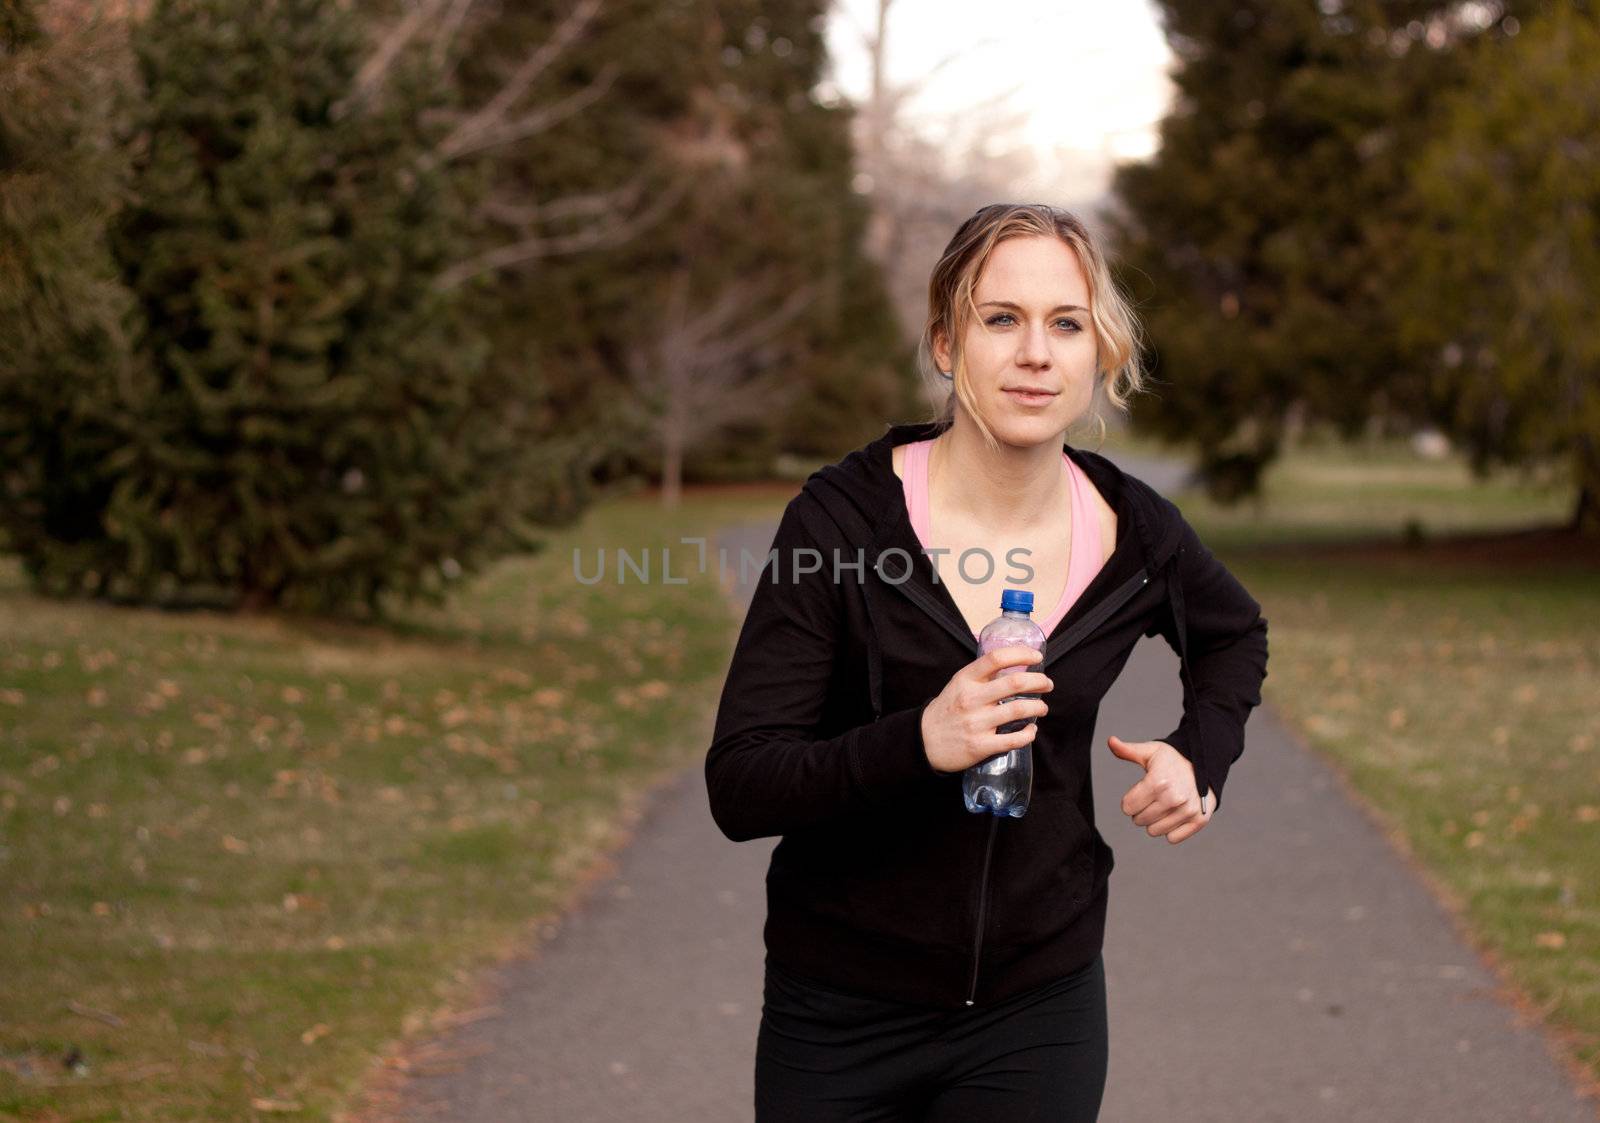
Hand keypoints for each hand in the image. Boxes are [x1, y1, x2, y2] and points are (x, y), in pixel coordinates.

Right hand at [921, 646, 1052, 773]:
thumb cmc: (947, 710)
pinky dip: (1029, 734)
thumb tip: (1015, 666)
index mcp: (965, 679)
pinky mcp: (980, 745)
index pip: (996, 658)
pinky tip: (1030, 730)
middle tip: (1047, 685)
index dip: (1022, 654)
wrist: (924, 741)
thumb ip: (982, 676)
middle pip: (1015, 683)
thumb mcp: (958, 684)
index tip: (1036, 658)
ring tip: (1042, 708)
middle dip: (1039, 682)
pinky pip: (1014, 739)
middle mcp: (971, 698)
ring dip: (1038, 707)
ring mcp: (976, 723)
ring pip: (1019, 710)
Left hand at [1107, 735, 1211, 844]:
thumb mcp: (1150, 752)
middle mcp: (1174, 798)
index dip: (1129, 800)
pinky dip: (1171, 829)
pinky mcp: (1199, 820)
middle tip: (1153, 798)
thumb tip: (1111, 741)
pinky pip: (1172, 838)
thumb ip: (1128, 750)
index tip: (1140, 792)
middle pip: (1139, 820)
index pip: (1128, 807)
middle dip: (1141, 811)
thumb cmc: (1173, 760)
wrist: (1205, 764)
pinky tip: (1174, 814)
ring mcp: (1188, 810)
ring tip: (1163, 806)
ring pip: (1154, 831)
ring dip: (1155, 821)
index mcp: (1158, 782)